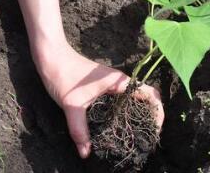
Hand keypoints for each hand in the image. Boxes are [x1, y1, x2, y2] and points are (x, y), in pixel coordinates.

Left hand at [32, 41, 163, 158]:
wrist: (51, 56)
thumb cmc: (63, 75)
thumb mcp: (71, 105)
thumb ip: (79, 130)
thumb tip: (85, 153)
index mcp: (119, 82)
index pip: (150, 94)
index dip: (158, 111)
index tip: (155, 128)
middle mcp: (120, 82)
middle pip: (146, 97)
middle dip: (151, 115)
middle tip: (147, 135)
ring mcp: (112, 83)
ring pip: (134, 98)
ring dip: (139, 113)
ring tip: (136, 133)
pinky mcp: (104, 86)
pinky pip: (123, 99)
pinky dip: (127, 110)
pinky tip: (118, 124)